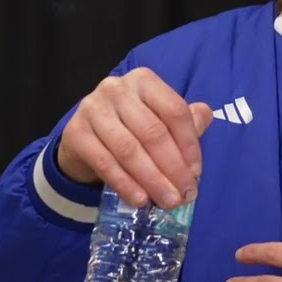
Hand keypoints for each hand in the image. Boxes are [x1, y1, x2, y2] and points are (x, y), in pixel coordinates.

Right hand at [56, 67, 212, 209]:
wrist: (85, 139)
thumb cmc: (130, 126)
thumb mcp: (159, 118)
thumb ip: (185, 119)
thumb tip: (206, 115)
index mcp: (144, 80)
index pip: (174, 111)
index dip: (189, 144)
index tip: (196, 173)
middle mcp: (116, 88)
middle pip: (153, 132)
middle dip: (173, 168)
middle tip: (185, 195)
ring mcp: (92, 108)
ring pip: (129, 149)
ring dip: (152, 180)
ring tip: (168, 201)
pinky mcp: (75, 132)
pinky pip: (105, 163)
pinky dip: (125, 184)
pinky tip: (140, 199)